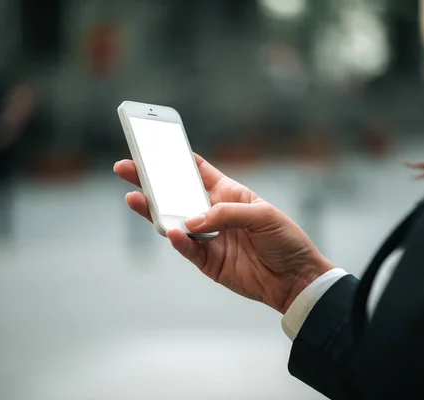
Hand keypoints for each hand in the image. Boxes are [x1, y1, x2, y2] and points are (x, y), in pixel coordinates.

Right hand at [113, 154, 334, 313]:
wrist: (296, 279)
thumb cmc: (285, 240)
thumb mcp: (263, 216)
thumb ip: (226, 214)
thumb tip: (192, 221)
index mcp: (229, 194)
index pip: (199, 171)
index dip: (178, 158)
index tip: (155, 145)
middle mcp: (214, 213)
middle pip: (178, 195)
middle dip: (153, 182)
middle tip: (127, 168)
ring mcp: (210, 238)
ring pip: (175, 222)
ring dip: (155, 211)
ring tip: (135, 198)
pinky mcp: (209, 262)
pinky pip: (188, 249)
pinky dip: (178, 241)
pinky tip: (169, 231)